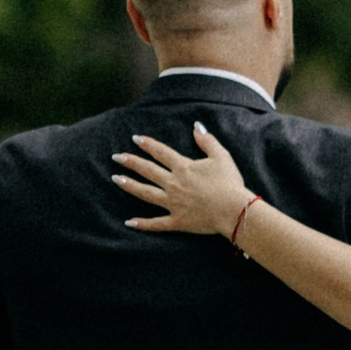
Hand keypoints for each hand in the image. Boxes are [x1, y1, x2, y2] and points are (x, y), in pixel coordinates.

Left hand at [112, 122, 251, 237]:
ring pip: (146, 193)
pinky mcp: (177, 221)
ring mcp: (173, 203)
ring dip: (130, 186)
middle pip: (147, 170)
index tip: (135, 139)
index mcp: (183, 167)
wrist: (234, 210)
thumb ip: (207, 141)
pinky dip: (142, 224)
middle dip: (130, 162)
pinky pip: (156, 223)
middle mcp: (174, 184)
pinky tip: (129, 222)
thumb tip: (196, 126)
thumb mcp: (221, 156)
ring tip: (116, 179)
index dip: (147, 144)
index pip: (161, 152)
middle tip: (116, 157)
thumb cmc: (230, 183)